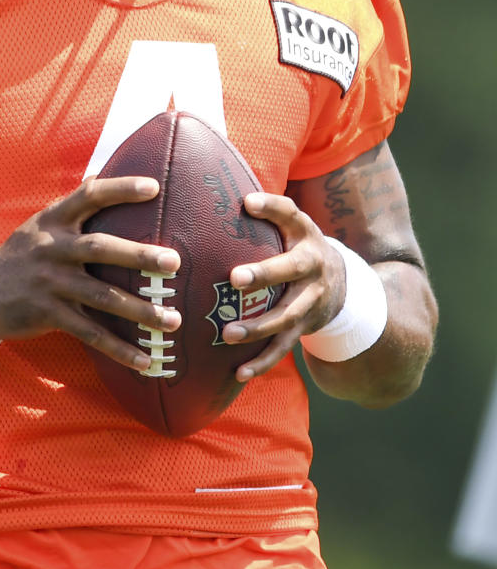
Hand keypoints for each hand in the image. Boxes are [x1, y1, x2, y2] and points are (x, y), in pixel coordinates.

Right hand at [0, 177, 181, 370]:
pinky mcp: (49, 314)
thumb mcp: (40, 224)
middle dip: (139, 255)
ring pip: (101, 297)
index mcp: (53, 220)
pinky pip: (90, 333)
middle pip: (100, 248)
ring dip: (140, 310)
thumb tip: (101, 172)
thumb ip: (71, 206)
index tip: (154, 187)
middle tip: (174, 262)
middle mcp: (52, 248)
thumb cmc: (22, 254)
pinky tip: (145, 361)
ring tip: (173, 320)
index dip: (120, 188)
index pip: (89, 195)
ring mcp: (50, 283)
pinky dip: (119, 349)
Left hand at [222, 193, 346, 381]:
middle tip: (235, 278)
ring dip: (258, 327)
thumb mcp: (290, 225)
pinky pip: (283, 348)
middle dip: (264, 275)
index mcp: (305, 236)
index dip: (272, 208)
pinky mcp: (303, 328)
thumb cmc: (297, 247)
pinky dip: (262, 363)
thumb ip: (265, 211)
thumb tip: (225, 194)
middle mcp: (312, 268)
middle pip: (290, 270)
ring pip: (286, 317)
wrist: (342, 284)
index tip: (247, 202)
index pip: (291, 215)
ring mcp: (310, 301)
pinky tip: (239, 373)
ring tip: (228, 333)